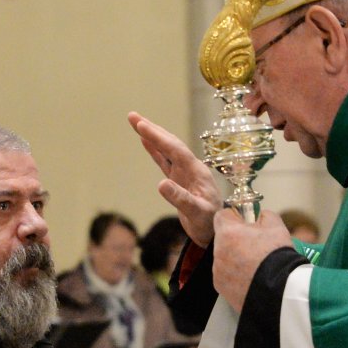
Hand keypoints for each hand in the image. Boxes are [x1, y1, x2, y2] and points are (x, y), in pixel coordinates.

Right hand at [130, 112, 224, 247]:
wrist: (214, 232)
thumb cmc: (209, 223)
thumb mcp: (196, 213)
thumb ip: (180, 199)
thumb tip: (160, 184)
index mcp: (197, 172)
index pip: (175, 150)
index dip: (158, 137)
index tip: (141, 126)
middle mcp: (191, 168)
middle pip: (170, 143)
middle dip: (152, 129)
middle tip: (132, 116)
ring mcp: (185, 173)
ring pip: (167, 150)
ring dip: (152, 136)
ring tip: (136, 122)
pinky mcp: (179, 180)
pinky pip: (165, 161)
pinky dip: (155, 150)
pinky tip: (145, 141)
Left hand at [212, 207, 291, 310]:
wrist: (279, 288)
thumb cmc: (276, 255)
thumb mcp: (276, 225)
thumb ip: (264, 215)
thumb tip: (259, 217)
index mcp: (228, 233)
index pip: (221, 215)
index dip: (235, 216)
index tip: (246, 222)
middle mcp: (218, 252)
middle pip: (223, 238)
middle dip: (236, 239)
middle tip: (255, 245)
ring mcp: (218, 272)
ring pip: (224, 258)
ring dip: (235, 258)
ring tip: (255, 265)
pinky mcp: (221, 287)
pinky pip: (226, 276)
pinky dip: (236, 275)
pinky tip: (252, 278)